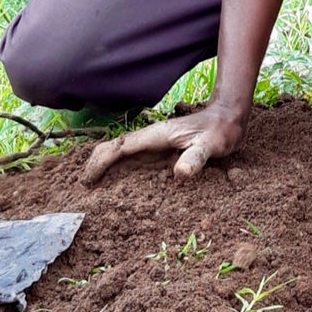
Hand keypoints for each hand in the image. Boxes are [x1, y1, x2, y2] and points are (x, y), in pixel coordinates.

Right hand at [81, 104, 247, 186]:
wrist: (229, 120)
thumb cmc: (220, 132)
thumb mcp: (211, 146)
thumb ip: (197, 158)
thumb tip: (181, 174)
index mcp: (156, 136)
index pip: (121, 147)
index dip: (102, 161)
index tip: (88, 180)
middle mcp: (151, 140)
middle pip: (116, 151)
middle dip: (96, 165)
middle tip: (82, 191)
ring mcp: (155, 146)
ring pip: (122, 156)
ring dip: (105, 168)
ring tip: (91, 190)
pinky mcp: (161, 152)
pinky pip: (134, 161)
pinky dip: (120, 171)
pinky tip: (118, 187)